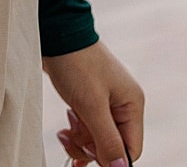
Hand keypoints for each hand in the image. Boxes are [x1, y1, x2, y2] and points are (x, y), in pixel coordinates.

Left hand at [44, 40, 143, 164]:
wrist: (55, 32)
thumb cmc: (75, 63)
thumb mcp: (91, 105)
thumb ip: (107, 139)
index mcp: (132, 104)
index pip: (131, 149)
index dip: (110, 157)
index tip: (88, 154)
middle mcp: (123, 104)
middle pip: (113, 145)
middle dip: (91, 148)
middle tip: (71, 140)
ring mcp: (106, 101)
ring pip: (98, 138)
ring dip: (80, 141)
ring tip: (64, 134)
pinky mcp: (89, 98)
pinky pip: (88, 127)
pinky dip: (76, 132)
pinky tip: (65, 130)